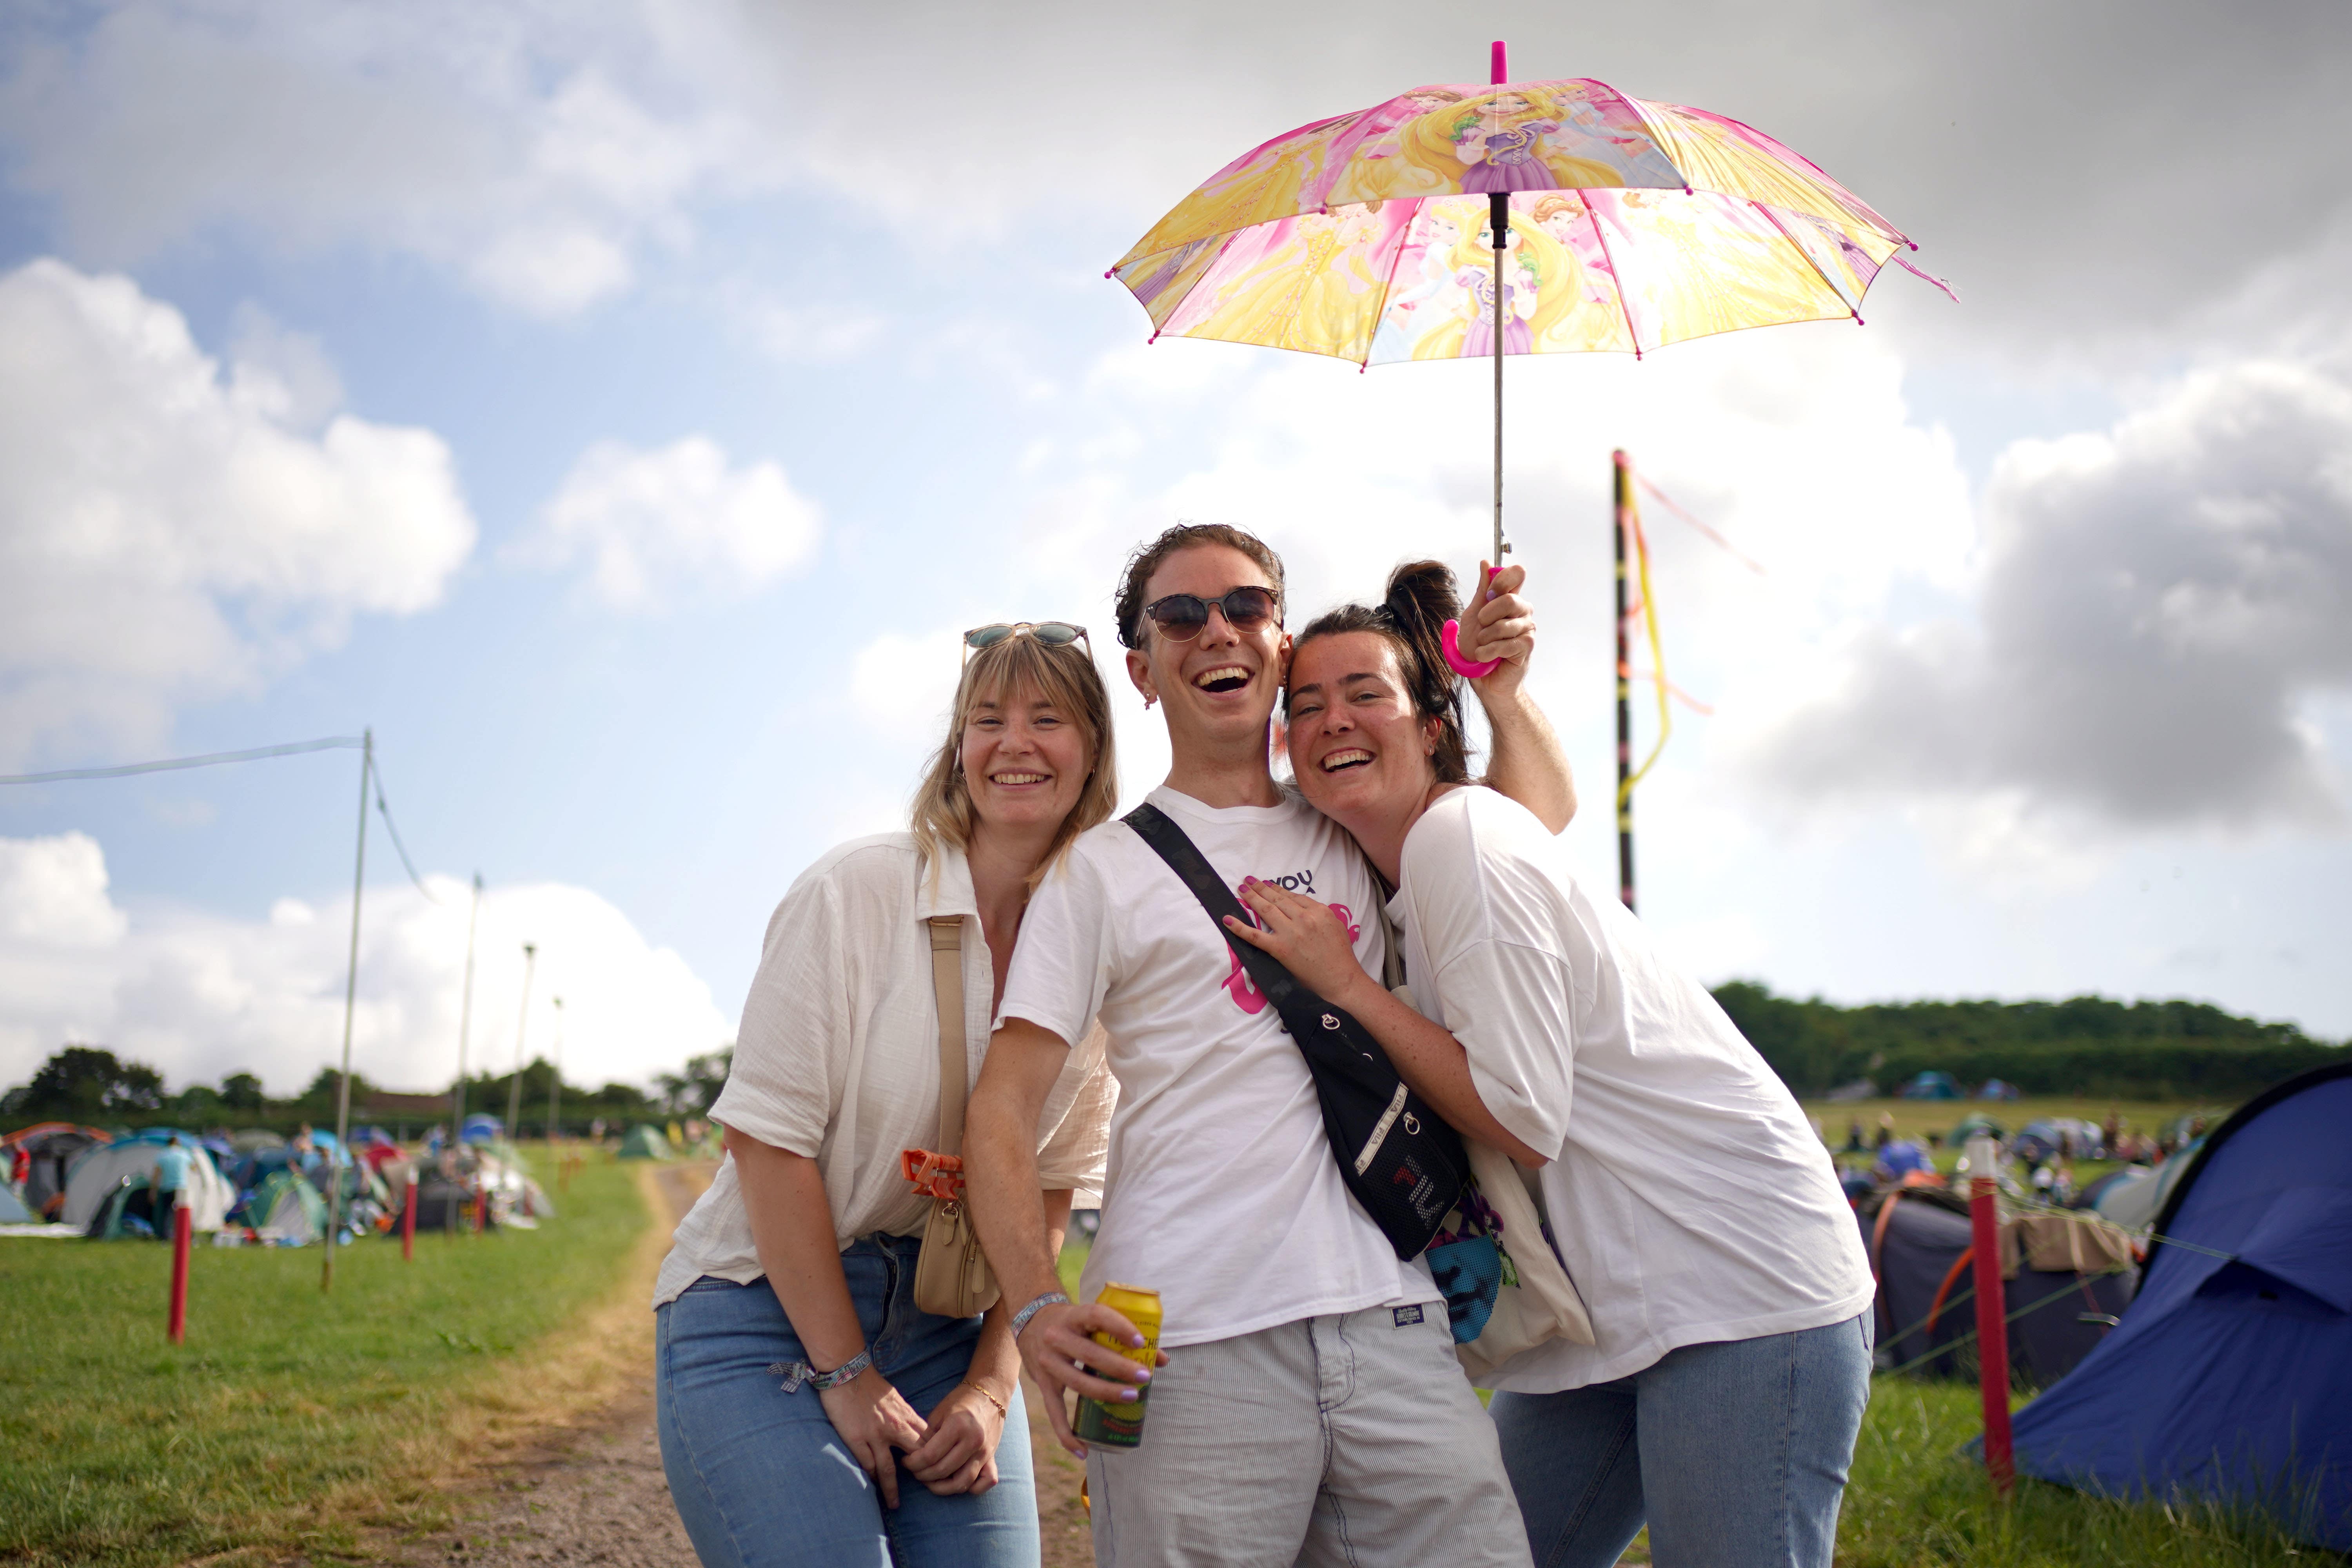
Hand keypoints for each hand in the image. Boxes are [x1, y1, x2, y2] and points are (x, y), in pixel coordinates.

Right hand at [816, 1365, 928, 1508]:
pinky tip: (872, 1486)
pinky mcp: (856, 1439)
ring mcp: (875, 1435)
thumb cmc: (871, 1384)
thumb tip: (915, 1431)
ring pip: (889, 1469)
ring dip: (892, 1489)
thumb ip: (905, 1417)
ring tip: (895, 1505)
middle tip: (920, 1492)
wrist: (847, 1371)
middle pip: (914, 1457)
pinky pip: (867, 1464)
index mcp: (906, 1416)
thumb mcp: (896, 1399)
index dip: (934, 1457)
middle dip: (919, 1476)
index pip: (927, 1441)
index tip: (935, 1471)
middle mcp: (894, 1427)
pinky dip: (871, 1478)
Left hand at [903, 1381, 1006, 1496]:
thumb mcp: (939, 1413)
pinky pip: (985, 1482)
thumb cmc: (960, 1401)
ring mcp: (985, 1451)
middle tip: (915, 1471)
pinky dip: (971, 1488)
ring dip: (942, 1487)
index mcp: (957, 1426)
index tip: (906, 1461)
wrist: (990, 1393)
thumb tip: (915, 1458)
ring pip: (962, 1483)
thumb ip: (928, 1437)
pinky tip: (956, 1482)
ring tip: (930, 1481)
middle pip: (942, 1471)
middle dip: (922, 1475)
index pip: (930, 1456)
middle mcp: (973, 1441)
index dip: (913, 1463)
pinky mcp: (992, 1457)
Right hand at [1014, 1300, 1164, 1457]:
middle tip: (1145, 1376)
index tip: (1141, 1341)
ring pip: (1078, 1383)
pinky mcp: (1043, 1384)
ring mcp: (1047, 1362)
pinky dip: (1067, 1434)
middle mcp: (1057, 1337)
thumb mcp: (1092, 1319)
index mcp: (1073, 1316)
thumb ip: (1124, 1334)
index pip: (1096, 1316)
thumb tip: (1161, 1360)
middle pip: (1089, 1355)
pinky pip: (1054, 1413)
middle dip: (1120, 1367)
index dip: (1119, 1327)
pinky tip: (1084, 1450)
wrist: (1031, 1321)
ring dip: (1106, 1393)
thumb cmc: (1075, 1322)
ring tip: (1132, 1397)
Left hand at [1227, 878, 1373, 1007]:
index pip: (1293, 896)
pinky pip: (1255, 936)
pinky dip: (1239, 927)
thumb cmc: (1341, 956)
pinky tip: (1227, 919)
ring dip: (1252, 897)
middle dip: (1261, 888)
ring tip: (1242, 889)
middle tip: (1249, 880)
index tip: (1268, 885)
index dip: (1278, 889)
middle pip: (1277, 899)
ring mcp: (1290, 932)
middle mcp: (1303, 918)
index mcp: (1319, 911)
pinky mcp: (1280, 948)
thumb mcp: (1336, 926)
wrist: (1341, 979)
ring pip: (1266, 910)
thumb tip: (1303, 909)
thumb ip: (1320, 914)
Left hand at [1461, 560, 1533, 701]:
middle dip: (1487, 615)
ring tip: (1482, 646)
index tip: (1488, 595)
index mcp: (1510, 599)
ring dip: (1485, 638)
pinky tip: (1486, 656)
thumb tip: (1486, 563)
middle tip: (1481, 626)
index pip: (1517, 574)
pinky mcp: (1528, 646)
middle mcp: (1523, 610)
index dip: (1501, 580)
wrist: (1481, 677)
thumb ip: (1482, 591)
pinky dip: (1489, 651)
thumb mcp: (1473, 615)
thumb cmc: (1477, 646)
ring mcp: (1528, 628)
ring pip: (1505, 624)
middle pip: (1509, 599)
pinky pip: (1507, 643)